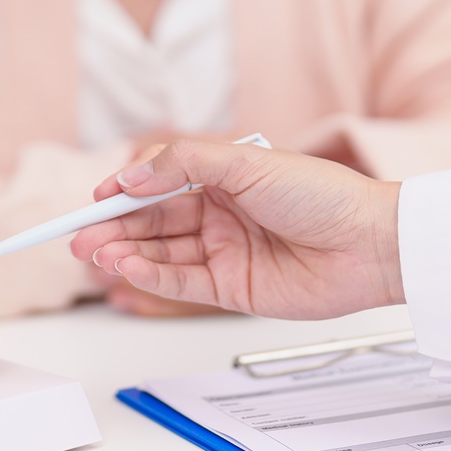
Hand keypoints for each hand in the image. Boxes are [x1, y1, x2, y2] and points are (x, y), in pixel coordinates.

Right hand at [70, 140, 404, 319]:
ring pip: (160, 254)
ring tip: (96, 255)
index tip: (90, 201)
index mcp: (220, 179)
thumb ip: (182, 164)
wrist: (371, 244)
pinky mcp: (230, 289)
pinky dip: (151, 276)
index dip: (121, 194)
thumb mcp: (246, 162)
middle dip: (113, 230)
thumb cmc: (322, 195)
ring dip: (126, 254)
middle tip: (78, 239)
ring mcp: (222, 252)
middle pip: (151, 223)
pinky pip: (180, 282)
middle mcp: (217, 215)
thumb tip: (129, 177)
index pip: (157, 185)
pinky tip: (128, 268)